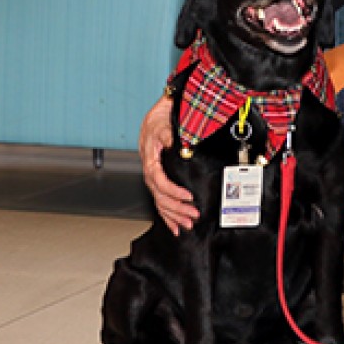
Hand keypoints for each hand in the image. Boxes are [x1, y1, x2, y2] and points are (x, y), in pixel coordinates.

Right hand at [139, 96, 198, 234]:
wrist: (155, 118)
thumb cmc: (159, 122)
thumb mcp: (163, 125)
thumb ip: (167, 135)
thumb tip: (172, 142)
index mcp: (150, 161)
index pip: (160, 181)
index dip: (173, 191)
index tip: (188, 197)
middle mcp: (150, 172)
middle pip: (161, 197)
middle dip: (177, 209)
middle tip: (193, 216)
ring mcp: (153, 178)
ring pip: (161, 203)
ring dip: (173, 216)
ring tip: (187, 225)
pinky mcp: (158, 180)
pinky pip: (161, 201)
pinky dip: (167, 215)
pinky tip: (175, 225)